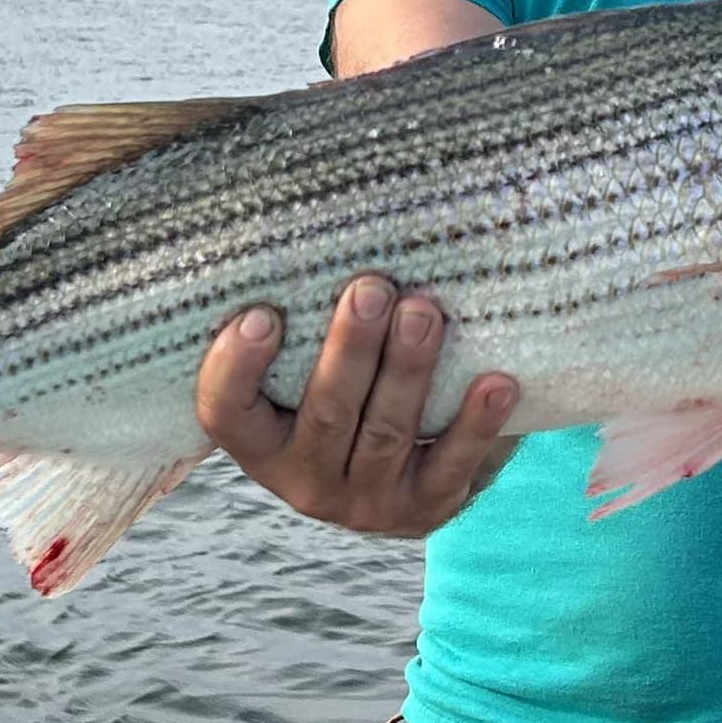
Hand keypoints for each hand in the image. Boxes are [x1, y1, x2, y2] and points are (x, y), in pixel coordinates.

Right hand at [195, 275, 519, 536]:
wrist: (399, 475)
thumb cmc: (343, 392)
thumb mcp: (302, 373)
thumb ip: (300, 322)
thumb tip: (322, 213)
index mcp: (261, 442)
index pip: (225, 412)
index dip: (234, 369)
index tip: (260, 314)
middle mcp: (305, 480)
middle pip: (324, 413)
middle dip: (350, 350)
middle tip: (373, 288)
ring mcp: (367, 501)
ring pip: (386, 433)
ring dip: (408, 371)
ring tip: (425, 313)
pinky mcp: (427, 508)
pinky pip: (453, 465)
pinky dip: (476, 424)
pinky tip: (497, 381)